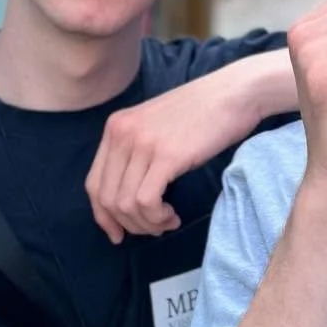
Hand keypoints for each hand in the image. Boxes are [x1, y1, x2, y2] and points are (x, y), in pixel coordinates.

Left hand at [85, 57, 286, 242]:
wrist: (232, 93)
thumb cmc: (200, 112)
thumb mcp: (153, 127)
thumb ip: (133, 153)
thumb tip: (124, 202)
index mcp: (115, 126)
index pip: (93, 184)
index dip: (103, 216)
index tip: (118, 234)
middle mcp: (121, 133)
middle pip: (107, 199)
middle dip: (129, 224)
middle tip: (154, 227)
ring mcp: (142, 143)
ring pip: (125, 204)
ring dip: (147, 223)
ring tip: (168, 220)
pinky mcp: (166, 155)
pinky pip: (146, 201)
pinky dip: (157, 217)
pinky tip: (172, 214)